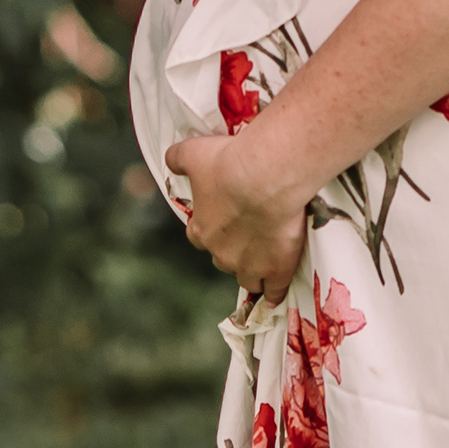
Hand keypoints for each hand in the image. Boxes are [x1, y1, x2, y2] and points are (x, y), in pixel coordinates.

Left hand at [167, 130, 311, 303]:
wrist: (266, 176)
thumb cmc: (228, 163)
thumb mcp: (194, 153)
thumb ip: (178, 158)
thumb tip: (171, 161)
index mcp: (202, 229)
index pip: (198, 237)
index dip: (209, 229)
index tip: (220, 219)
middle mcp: (222, 253)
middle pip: (224, 259)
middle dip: (233, 249)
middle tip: (249, 232)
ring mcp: (250, 265)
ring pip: (248, 279)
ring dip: (253, 272)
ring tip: (265, 265)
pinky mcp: (277, 268)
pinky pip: (274, 290)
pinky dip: (275, 292)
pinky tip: (277, 294)